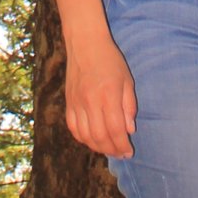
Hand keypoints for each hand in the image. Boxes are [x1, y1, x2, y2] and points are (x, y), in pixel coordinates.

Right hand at [64, 34, 137, 158]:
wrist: (85, 44)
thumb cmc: (110, 60)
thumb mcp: (127, 80)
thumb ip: (129, 106)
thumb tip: (129, 130)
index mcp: (108, 95)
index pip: (116, 129)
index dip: (122, 145)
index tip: (129, 152)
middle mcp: (91, 101)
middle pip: (100, 136)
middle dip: (111, 150)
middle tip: (120, 153)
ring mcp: (77, 103)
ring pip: (85, 136)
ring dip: (97, 147)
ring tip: (108, 149)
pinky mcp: (68, 102)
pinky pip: (73, 127)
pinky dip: (82, 138)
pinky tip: (92, 140)